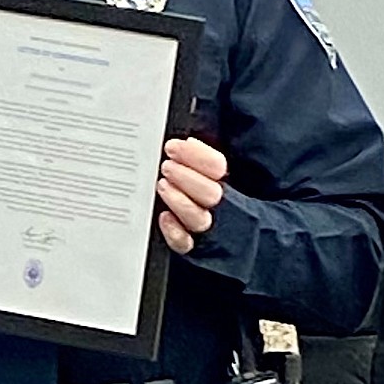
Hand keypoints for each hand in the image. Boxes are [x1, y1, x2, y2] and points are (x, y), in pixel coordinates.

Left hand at [157, 137, 226, 254]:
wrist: (219, 230)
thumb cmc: (195, 184)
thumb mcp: (198, 163)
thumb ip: (194, 152)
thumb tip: (184, 138)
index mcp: (220, 179)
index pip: (216, 166)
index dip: (196, 155)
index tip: (173, 147)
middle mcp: (216, 203)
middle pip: (210, 193)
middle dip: (186, 177)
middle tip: (166, 167)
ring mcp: (204, 225)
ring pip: (198, 219)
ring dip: (180, 201)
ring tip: (163, 186)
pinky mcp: (190, 245)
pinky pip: (185, 244)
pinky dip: (175, 231)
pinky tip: (164, 217)